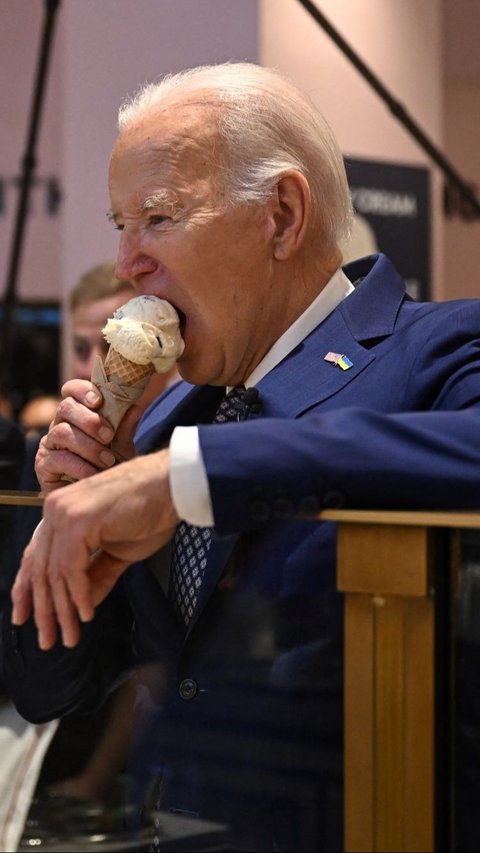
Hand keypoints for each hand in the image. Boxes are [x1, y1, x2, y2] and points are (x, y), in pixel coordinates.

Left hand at [12, 450, 177, 649]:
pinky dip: (78, 595)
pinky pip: (71, 568)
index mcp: (61, 511)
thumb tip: (81, 605)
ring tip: (70, 636)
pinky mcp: (79, 521)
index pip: (36, 557)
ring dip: (62, 610)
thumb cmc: (151, 510)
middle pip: (41, 568)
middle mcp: (55, 508)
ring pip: (54, 572)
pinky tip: (86, 614)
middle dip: (45, 609)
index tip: (30, 619)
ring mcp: (64, 512)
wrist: (174, 486)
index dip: (29, 591)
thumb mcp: (119, 550)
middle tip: (49, 640)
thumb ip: (96, 575)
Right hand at [35, 378, 147, 490]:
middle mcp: (60, 424)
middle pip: (65, 407)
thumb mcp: (121, 446)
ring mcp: (49, 444)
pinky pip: (57, 459)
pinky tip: (93, 474)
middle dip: (90, 420)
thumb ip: (125, 428)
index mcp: (77, 413)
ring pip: (62, 432)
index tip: (99, 401)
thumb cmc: (110, 466)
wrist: (100, 498)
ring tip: (108, 460)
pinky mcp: (43, 465)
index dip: (83, 391)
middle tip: (109, 436)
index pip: (71, 391)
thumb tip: (135, 407)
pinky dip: (79, 466)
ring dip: (88, 446)